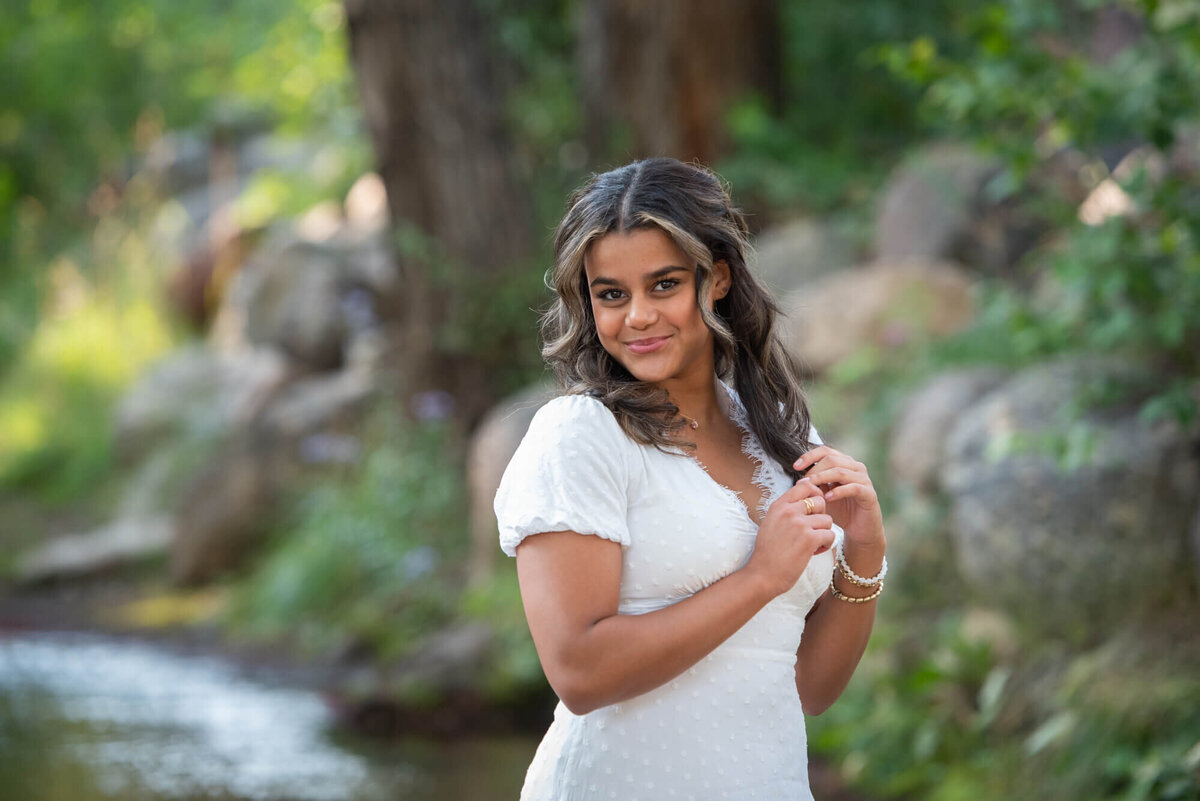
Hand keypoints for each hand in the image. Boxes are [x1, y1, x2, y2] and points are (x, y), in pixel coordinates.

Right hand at [745, 478, 836, 597]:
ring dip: (824, 533)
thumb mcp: (771, 523)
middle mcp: (788, 511)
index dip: (815, 494)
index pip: (804, 486)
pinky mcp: (809, 539)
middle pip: (820, 501)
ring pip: (828, 520)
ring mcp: (799, 524)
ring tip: (813, 544)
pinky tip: (814, 552)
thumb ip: (786, 510)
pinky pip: (830, 535)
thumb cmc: (767, 552)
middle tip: (813, 530)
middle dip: (821, 516)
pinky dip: (825, 545)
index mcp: (778, 505)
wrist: (762, 575)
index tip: (814, 508)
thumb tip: (806, 501)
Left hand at [794, 446, 884, 548]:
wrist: (859, 530)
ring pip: (841, 472)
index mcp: (844, 463)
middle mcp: (855, 467)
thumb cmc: (840, 510)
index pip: (825, 451)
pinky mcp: (869, 493)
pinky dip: (838, 492)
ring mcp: (864, 479)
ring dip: (822, 478)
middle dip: (814, 470)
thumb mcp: (822, 495)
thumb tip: (797, 478)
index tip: (795, 466)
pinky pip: (853, 487)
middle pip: (832, 459)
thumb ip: (814, 484)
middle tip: (802, 483)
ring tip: (811, 488)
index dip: (809, 456)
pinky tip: (827, 498)